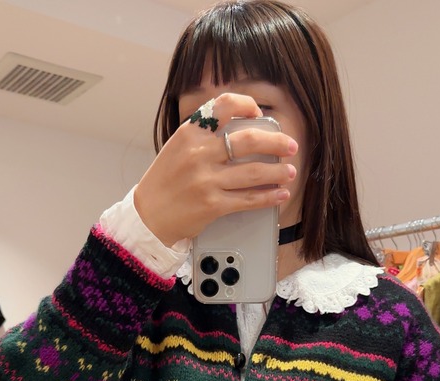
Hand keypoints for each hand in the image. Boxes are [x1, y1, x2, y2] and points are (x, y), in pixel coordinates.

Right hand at [134, 93, 297, 245]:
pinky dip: (269, 197)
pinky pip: (248, 199)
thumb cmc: (165, 181)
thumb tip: (242, 130)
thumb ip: (204, 136)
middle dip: (277, 142)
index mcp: (190, 133)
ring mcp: (206, 180)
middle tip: (291, 146)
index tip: (260, 115)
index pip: (224, 105)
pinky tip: (280, 194)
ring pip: (254, 172)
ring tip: (290, 172)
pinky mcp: (212, 205)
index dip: (248, 105)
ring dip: (278, 172)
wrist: (148, 216)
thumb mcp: (178, 147)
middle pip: (249, 140)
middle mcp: (199, 153)